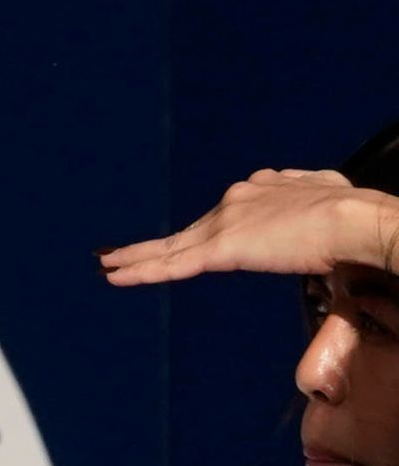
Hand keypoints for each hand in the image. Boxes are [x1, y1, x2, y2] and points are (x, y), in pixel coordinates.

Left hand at [98, 169, 398, 284]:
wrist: (357, 220)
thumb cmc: (356, 215)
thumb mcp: (331, 200)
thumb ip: (313, 202)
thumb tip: (317, 209)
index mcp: (263, 189)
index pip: (223, 217)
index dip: (202, 231)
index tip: (189, 239)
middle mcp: (237, 199)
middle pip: (188, 230)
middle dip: (154, 244)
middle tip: (118, 253)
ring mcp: (226, 221)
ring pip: (172, 245)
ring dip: (137, 257)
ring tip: (108, 266)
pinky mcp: (222, 247)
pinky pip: (173, 264)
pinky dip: (142, 270)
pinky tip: (115, 276)